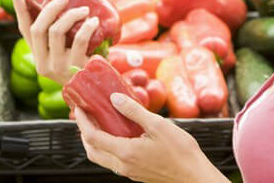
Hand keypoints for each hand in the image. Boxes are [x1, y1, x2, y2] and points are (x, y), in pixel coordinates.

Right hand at [12, 0, 98, 85]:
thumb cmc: (84, 64)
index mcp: (38, 57)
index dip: (20, 11)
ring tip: (85, 10)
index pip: (25, 31)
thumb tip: (62, 4)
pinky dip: (88, 26)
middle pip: (39, 28)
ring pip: (56, 31)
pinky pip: (79, 39)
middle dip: (51, 9)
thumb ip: (59, 37)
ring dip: (72, 15)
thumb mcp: (66, 53)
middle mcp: (43, 64)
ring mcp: (58, 67)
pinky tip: (94, 21)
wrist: (99, 89)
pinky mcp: (75, 67)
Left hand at [75, 92, 228, 182]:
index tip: (80, 108)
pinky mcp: (136, 173)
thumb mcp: (158, 125)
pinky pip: (114, 161)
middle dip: (84, 133)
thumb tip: (115, 99)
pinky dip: (108, 147)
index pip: (93, 137)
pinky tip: (119, 134)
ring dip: (95, 141)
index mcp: (125, 152)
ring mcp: (129, 171)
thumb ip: (134, 112)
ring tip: (100, 122)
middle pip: (92, 151)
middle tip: (86, 115)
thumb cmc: (181, 152)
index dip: (83, 122)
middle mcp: (123, 165)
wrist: (194, 177)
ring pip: (102, 158)